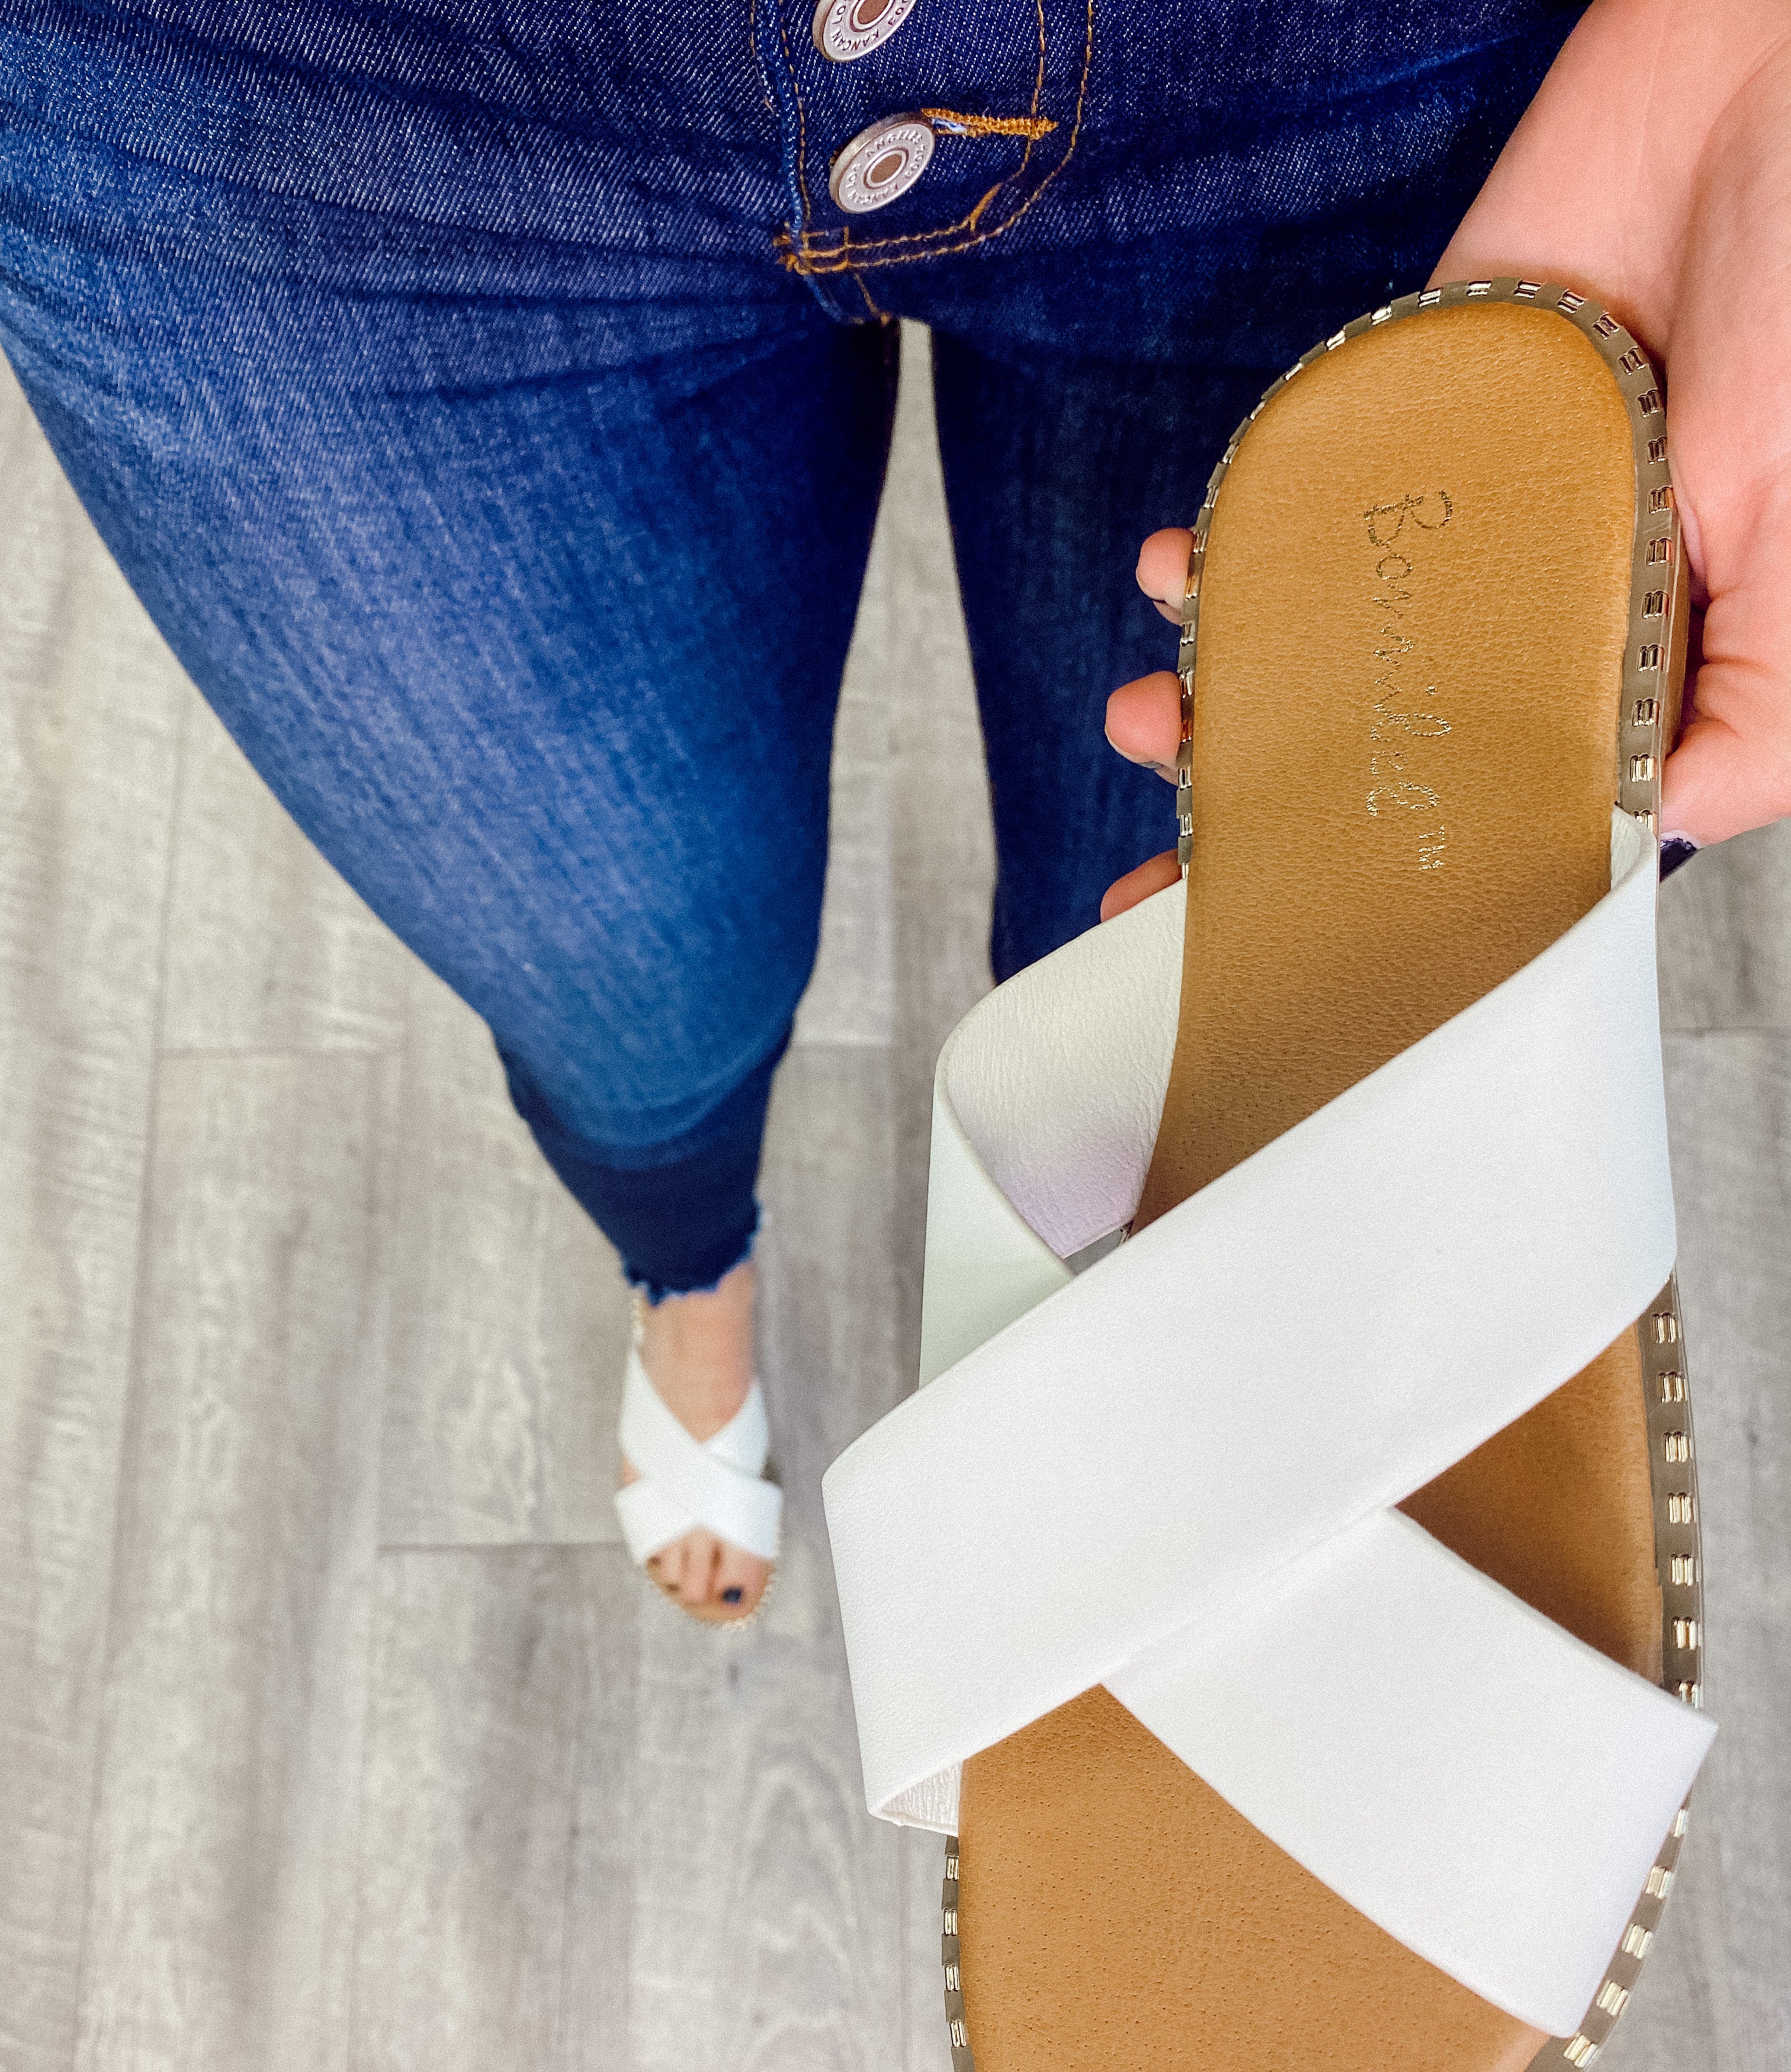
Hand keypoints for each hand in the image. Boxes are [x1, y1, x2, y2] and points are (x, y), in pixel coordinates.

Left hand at [1103, 0, 1790, 895]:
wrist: (1764, 84)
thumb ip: (1745, 718)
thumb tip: (1633, 841)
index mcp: (1634, 668)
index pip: (1493, 819)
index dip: (1390, 894)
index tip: (1281, 954)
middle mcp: (1539, 609)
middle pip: (1378, 753)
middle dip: (1262, 821)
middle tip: (1159, 875)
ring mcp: (1463, 519)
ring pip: (1316, 640)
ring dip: (1216, 691)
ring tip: (1150, 716)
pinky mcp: (1405, 422)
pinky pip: (1292, 505)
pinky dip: (1221, 547)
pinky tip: (1173, 571)